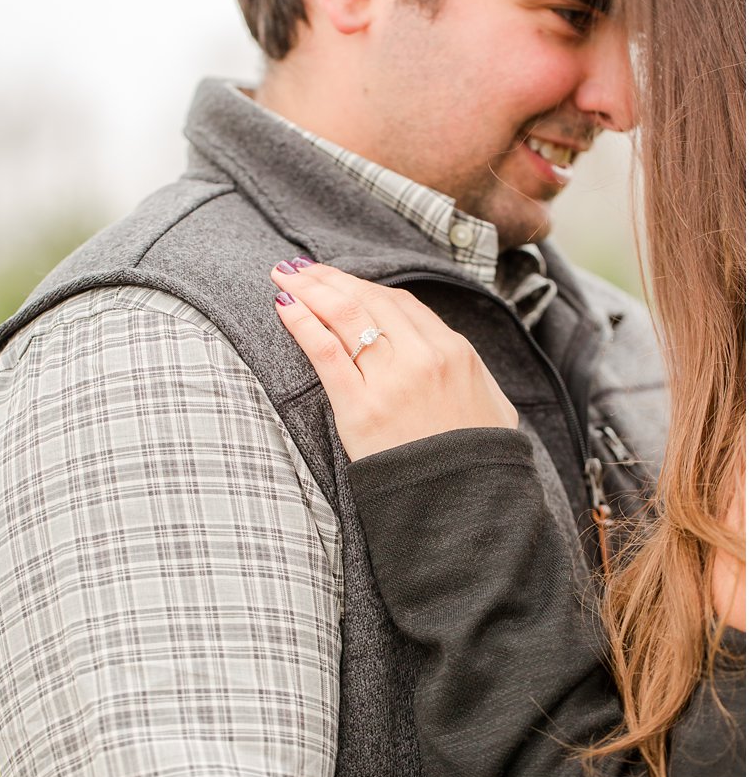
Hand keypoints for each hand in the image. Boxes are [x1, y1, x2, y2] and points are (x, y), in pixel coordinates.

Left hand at [270, 260, 516, 460]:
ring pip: (344, 315)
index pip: (400, 303)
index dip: (362, 286)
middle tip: (299, 269)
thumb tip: (443, 349)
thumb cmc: (477, 462)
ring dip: (309, 289)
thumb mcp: (492, 405)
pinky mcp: (359, 406)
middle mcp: (424, 357)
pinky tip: (284, 307)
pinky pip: (325, 350)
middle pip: (368, 300)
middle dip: (329, 279)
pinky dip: (301, 322)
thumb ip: (466, 370)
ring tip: (284, 277)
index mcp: (455, 352)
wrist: (465, 507)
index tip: (338, 280)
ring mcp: (391, 380)